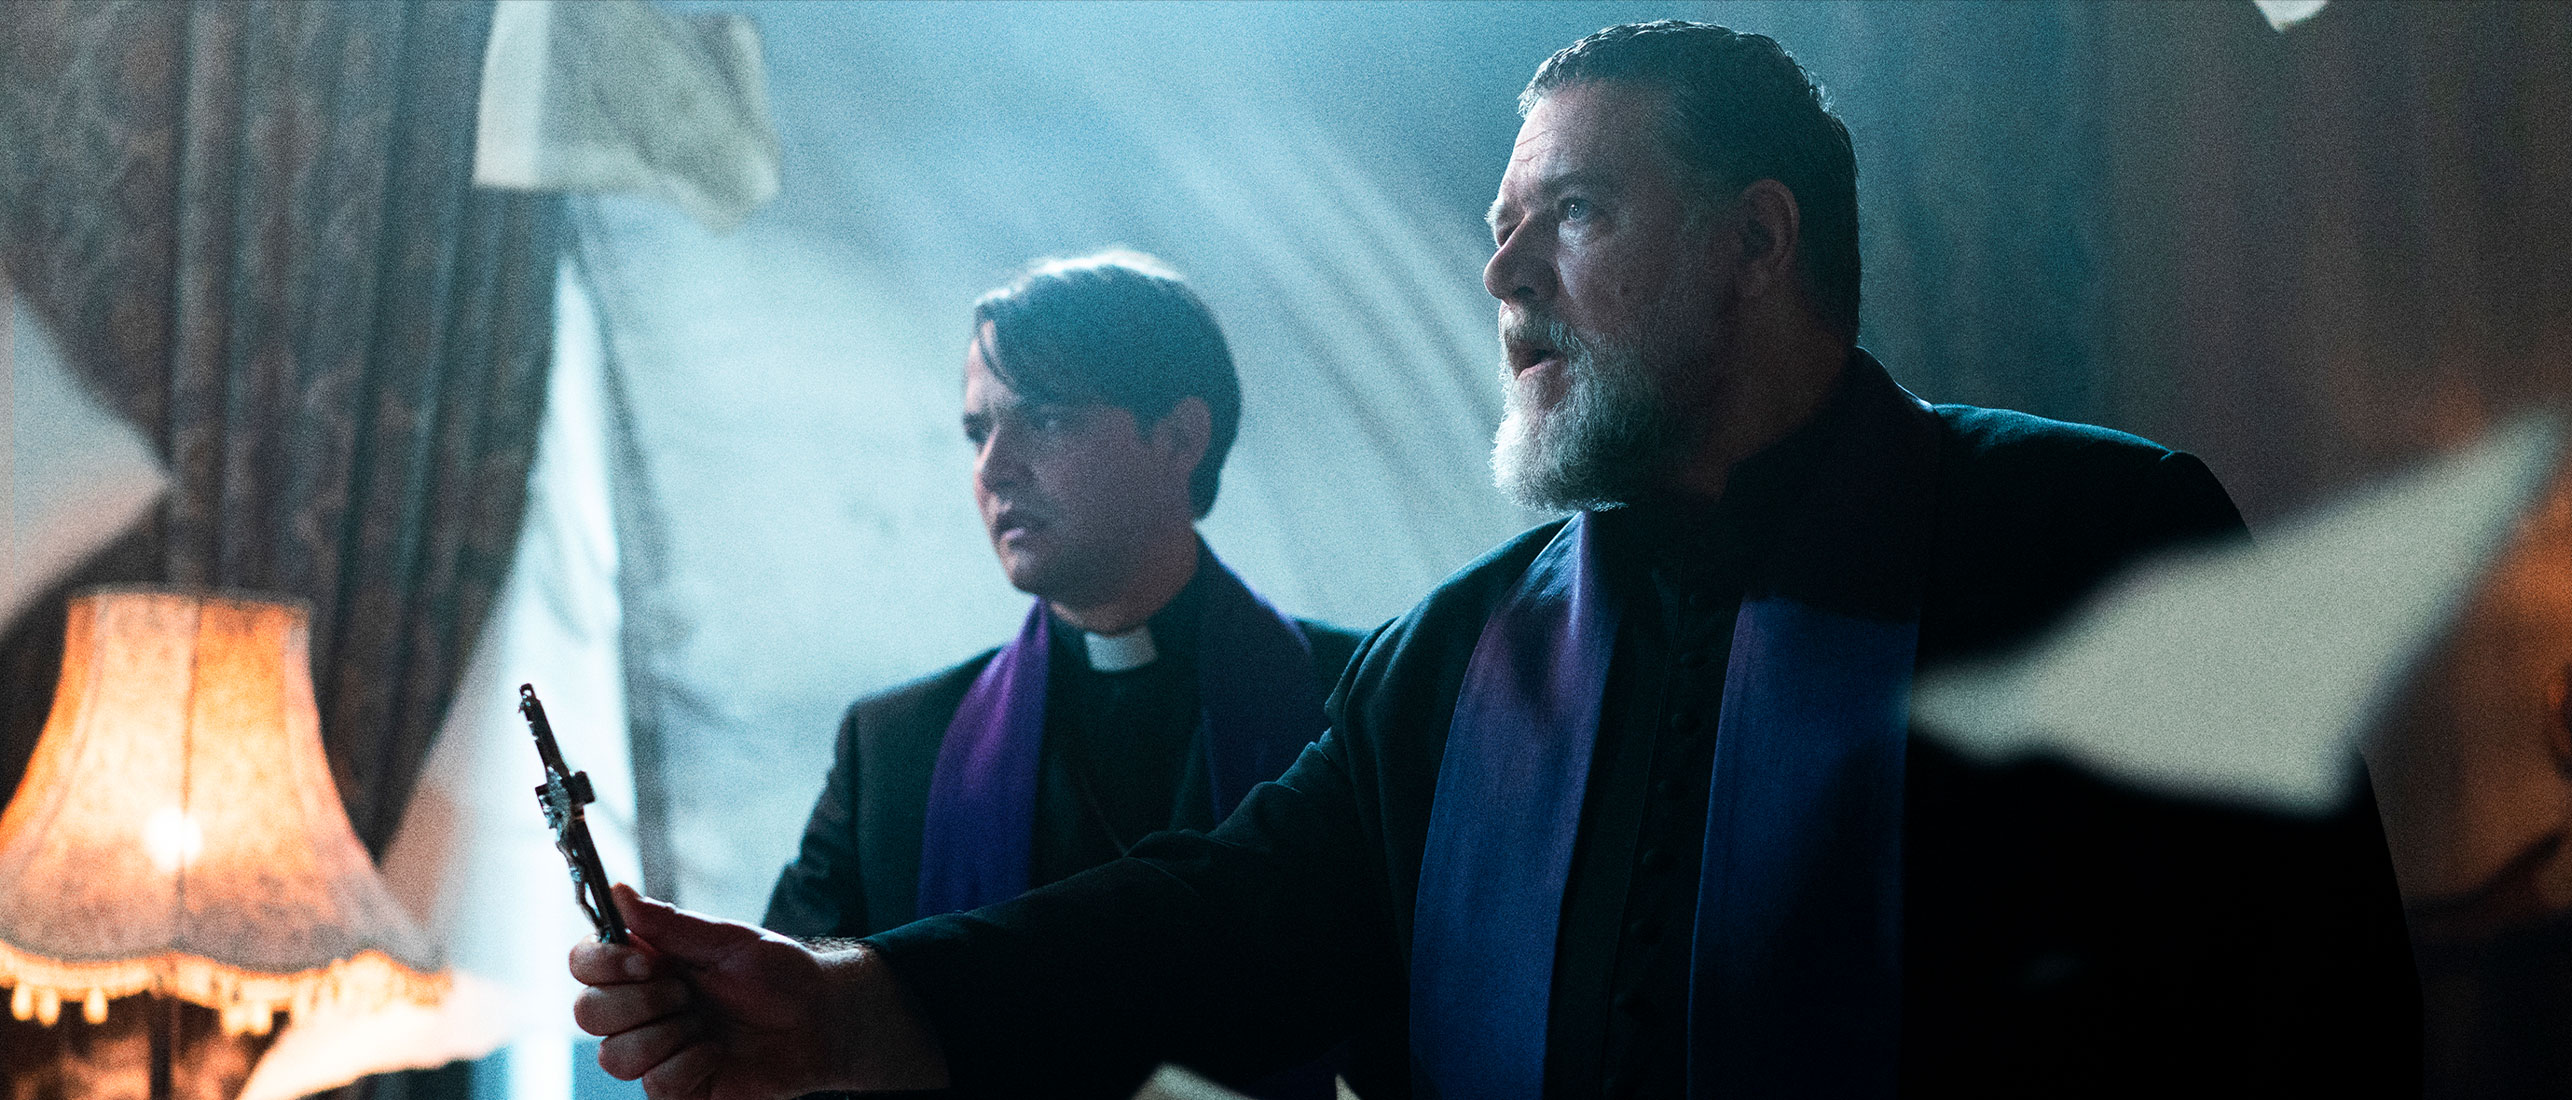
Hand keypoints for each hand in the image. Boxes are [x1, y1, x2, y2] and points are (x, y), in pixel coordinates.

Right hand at [568, 884, 948, 1099]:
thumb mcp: (727, 940)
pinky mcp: (676, 1088)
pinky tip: (717, 1053)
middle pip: (588, 1012)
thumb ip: (668, 923)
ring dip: (667, 1035)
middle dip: (641, 1002)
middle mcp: (640, 1010)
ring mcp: (655, 1052)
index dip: (602, 964)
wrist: (819, 1019)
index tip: (646, 960)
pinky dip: (691, 1064)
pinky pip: (656, 1085)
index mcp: (645, 967)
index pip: (584, 965)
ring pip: (614, 1056)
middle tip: (687, 993)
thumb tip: (619, 889)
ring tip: (705, 1024)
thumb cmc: (778, 975)